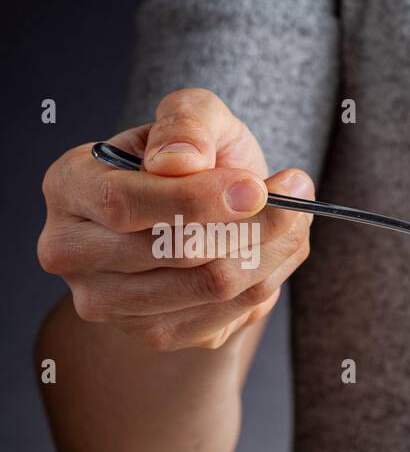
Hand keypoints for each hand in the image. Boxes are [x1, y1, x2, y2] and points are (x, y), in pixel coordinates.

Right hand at [37, 88, 313, 350]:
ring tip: (295, 217)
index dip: (198, 199)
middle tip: (297, 196)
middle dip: (252, 224)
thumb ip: (187, 122)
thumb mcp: (193, 117)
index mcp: (70, 187)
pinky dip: (269, 278)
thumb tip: (180, 161)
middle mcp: (73, 252)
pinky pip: (230, 313)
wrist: (203, 212)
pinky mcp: (156, 334)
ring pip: (212, 286)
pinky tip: (275, 250)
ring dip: (272, 251)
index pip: (125, 204)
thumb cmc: (194, 157)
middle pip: (176, 252)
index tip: (257, 187)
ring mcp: (110, 302)